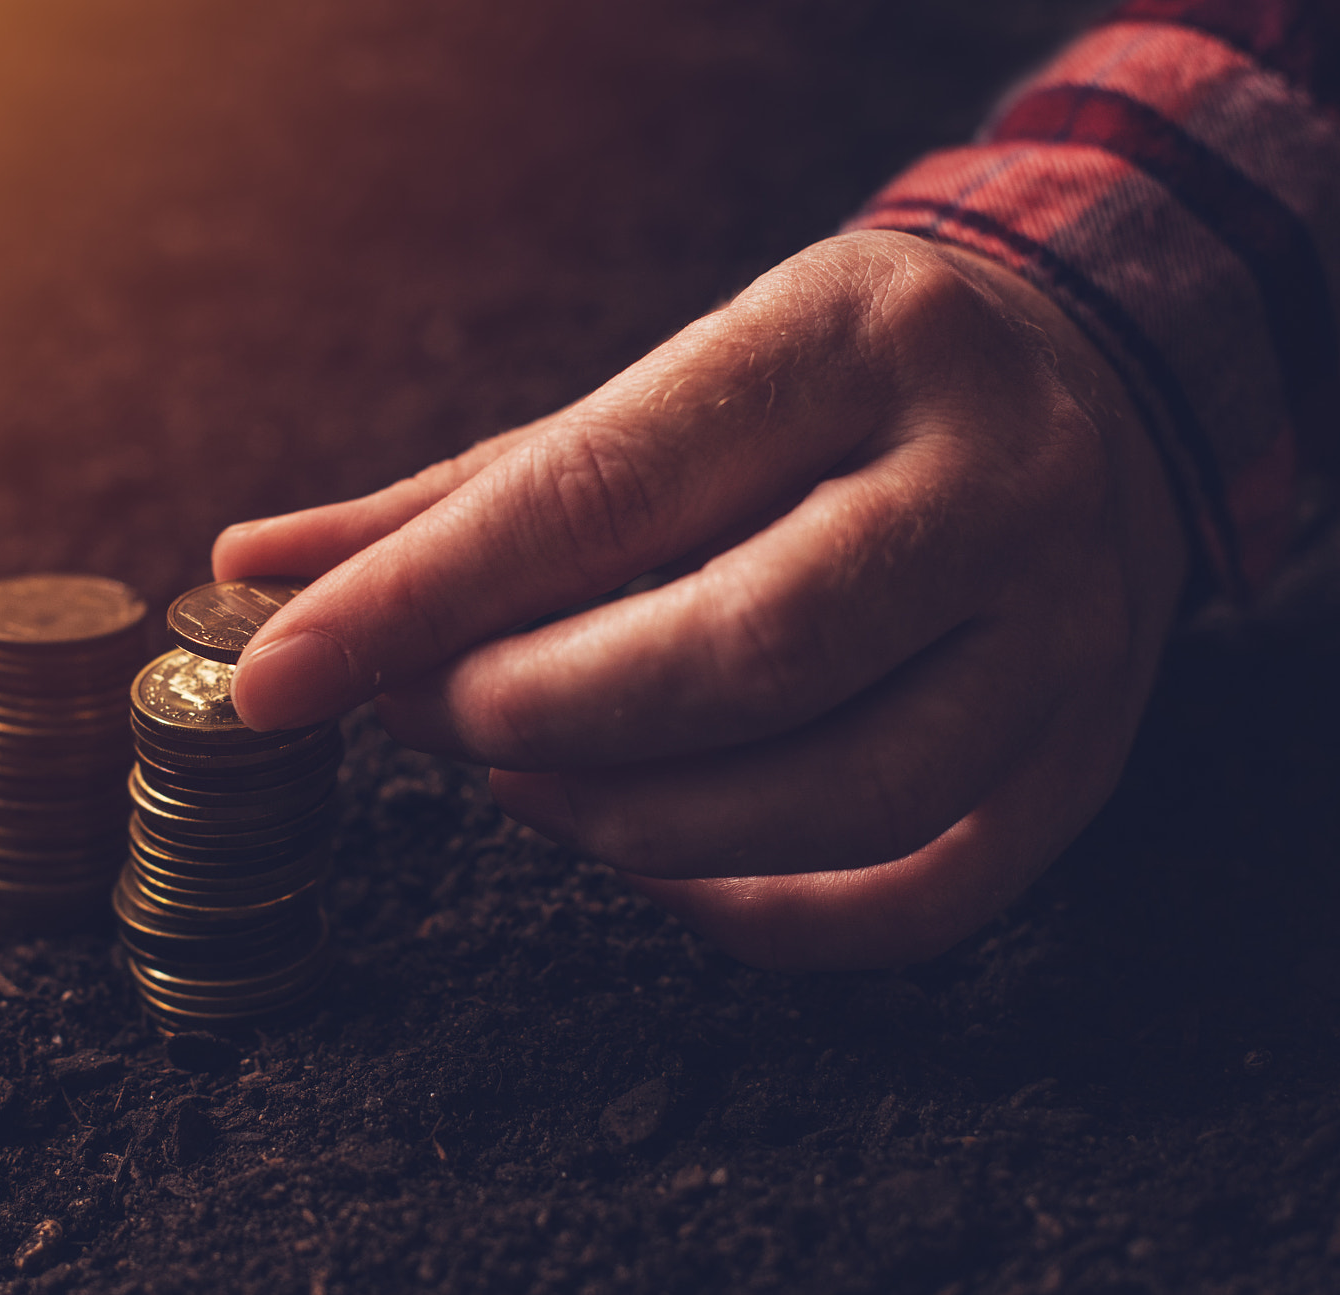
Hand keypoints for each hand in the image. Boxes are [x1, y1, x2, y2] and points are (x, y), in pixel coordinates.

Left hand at [211, 230, 1188, 970]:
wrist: (1083, 382)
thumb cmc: (816, 393)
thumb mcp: (654, 391)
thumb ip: (458, 498)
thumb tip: (251, 571)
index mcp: (854, 337)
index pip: (604, 491)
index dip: (417, 602)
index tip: (272, 679)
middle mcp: (992, 479)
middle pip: (742, 655)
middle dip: (535, 714)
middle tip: (431, 719)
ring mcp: (1070, 630)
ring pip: (839, 795)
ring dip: (632, 822)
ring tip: (526, 780)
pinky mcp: (1087, 755)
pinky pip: (917, 898)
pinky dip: (756, 912)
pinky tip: (659, 865)